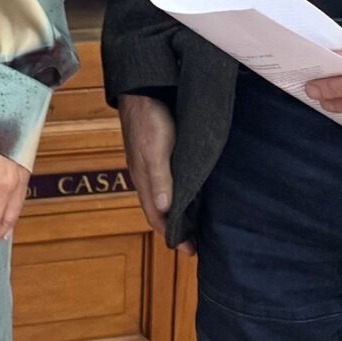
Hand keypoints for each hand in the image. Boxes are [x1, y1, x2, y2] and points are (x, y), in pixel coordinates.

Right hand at [117, 93, 191, 251]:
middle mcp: (147, 176)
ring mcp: (153, 165)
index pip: (155, 216)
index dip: (172, 234)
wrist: (143, 89)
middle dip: (176, 228)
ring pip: (165, 197)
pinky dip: (181, 195)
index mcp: (144, 179)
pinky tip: (194, 193)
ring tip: (198, 223)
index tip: (190, 251)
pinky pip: (170, 182)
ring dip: (178, 212)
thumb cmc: (148, 119)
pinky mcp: (160, 154)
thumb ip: (159, 178)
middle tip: (198, 242)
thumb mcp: (155, 150)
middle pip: (160, 210)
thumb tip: (164, 209)